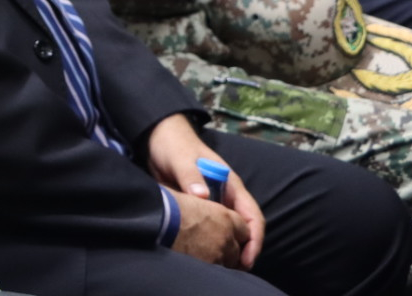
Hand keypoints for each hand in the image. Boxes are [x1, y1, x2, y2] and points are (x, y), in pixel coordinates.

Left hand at [146, 114, 263, 268]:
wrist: (157, 139)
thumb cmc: (175, 147)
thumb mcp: (182, 160)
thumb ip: (191, 176)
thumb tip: (202, 196)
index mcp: (231, 185)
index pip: (252, 216)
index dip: (254, 239)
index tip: (247, 259)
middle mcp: (226, 197)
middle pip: (243, 229)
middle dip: (243, 251)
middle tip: (232, 272)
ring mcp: (212, 203)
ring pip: (227, 231)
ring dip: (227, 249)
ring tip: (218, 268)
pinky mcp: (198, 209)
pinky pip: (209, 229)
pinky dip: (210, 243)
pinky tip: (202, 256)